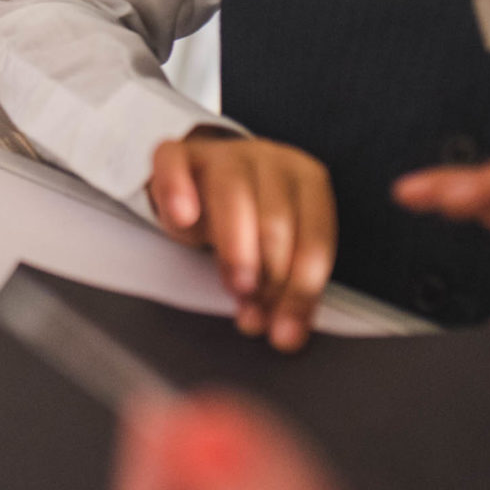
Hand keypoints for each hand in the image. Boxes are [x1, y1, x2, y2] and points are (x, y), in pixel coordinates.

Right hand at [147, 132, 335, 350]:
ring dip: (236, 247)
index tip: (284, 331)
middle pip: (276, 218)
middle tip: (255, 314)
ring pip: (232, 192)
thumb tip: (285, 336)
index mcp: (308, 180)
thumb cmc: (250, 222)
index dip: (301, 289)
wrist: (207, 178)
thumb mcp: (276, 252)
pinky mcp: (179, 153)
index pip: (315, 237)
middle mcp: (271, 159)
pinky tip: (183, 218)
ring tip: (236, 286)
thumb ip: (284, 289)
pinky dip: (178, 189)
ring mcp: (223, 152)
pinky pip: (174, 162)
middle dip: (270, 275)